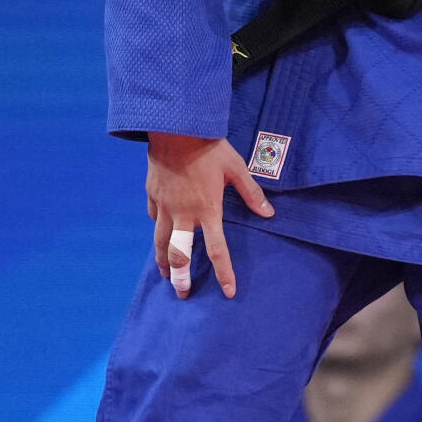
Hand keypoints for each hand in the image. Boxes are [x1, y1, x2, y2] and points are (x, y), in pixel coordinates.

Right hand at [146, 133, 273, 298]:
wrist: (175, 128)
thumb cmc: (209, 147)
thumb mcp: (236, 168)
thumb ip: (252, 193)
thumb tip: (269, 213)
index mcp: (207, 210)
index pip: (217, 250)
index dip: (224, 273)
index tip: (228, 292)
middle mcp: (184, 214)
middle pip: (179, 254)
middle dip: (180, 278)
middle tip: (182, 293)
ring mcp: (165, 206)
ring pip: (160, 242)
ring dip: (163, 261)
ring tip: (166, 274)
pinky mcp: (152, 195)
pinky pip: (155, 218)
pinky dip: (158, 229)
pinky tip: (160, 233)